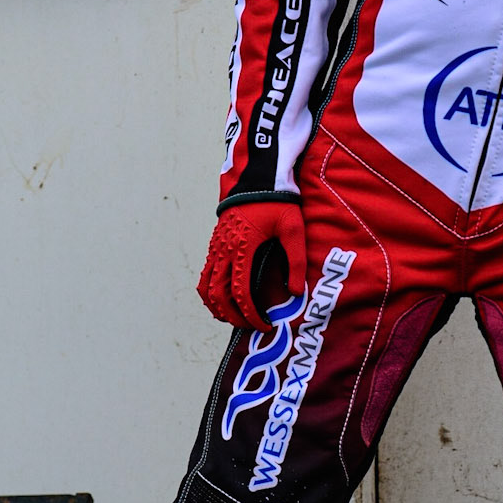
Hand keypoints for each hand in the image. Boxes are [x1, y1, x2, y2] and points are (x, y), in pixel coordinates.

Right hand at [198, 200, 306, 326]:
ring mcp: (216, 247)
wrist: (256, 176)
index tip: (264, 325)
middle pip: (218, 296)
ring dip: (217, 306)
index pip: (240, 293)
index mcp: (242, 249)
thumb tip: (296, 292)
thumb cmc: (277, 201)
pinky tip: (225, 298)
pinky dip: (211, 291)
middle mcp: (224, 251)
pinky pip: (206, 274)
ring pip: (206, 287)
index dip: (250, 314)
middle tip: (251, 326)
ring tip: (234, 317)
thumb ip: (296, 261)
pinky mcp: (215, 243)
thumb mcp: (292, 228)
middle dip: (233, 316)